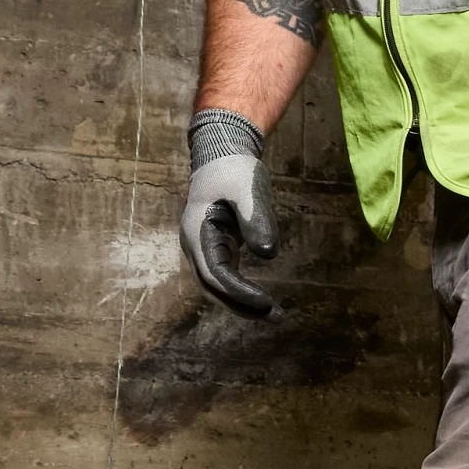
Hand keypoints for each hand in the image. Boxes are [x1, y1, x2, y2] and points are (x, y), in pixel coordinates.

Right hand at [183, 108, 280, 316]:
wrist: (221, 152)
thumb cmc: (234, 169)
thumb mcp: (248, 188)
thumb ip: (255, 218)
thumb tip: (268, 253)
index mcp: (196, 232)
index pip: (215, 274)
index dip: (239, 291)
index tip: (265, 301)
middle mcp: (194, 245)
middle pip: (212, 287)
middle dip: (240, 305)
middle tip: (273, 316)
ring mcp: (203, 247)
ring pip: (216, 285)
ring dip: (240, 302)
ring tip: (272, 315)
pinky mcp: (215, 247)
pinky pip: (225, 276)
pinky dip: (241, 290)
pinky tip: (262, 300)